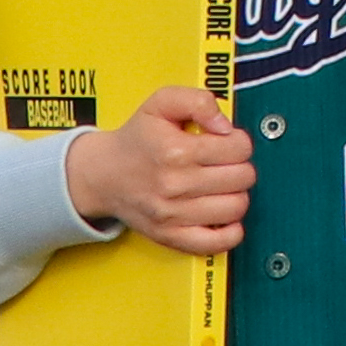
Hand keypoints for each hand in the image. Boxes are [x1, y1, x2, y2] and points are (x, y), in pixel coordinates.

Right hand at [63, 83, 251, 254]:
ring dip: (236, 194)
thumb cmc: (137, 138)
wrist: (102, 174)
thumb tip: (225, 125)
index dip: (239, 141)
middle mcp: (175, 185)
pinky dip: (230, 231)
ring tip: (221, 185)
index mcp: (176, 151)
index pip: (239, 148)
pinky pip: (216, 242)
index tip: (228, 142)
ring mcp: (173, 215)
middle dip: (240, 165)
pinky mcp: (170, 236)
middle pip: (243, 177)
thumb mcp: (161, 103)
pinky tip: (223, 215)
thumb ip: (198, 102)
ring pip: (236, 207)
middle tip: (224, 162)